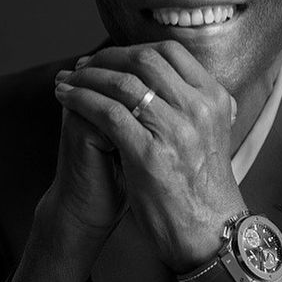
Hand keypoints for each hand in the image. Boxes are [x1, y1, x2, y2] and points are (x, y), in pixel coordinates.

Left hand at [53, 40, 243, 271]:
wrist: (211, 233)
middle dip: (107, 57)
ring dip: (87, 76)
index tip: (112, 58)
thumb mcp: (213, 132)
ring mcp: (174, 130)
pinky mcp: (148, 154)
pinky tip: (66, 98)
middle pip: (145, 60)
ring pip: (122, 83)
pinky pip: (107, 112)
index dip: (133, 49)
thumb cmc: (205, 185)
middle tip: (84, 65)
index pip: (171, 51)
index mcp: (214, 98)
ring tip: (68, 79)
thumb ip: (194, 102)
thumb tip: (162, 77)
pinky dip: (81, 99)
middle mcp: (198, 108)